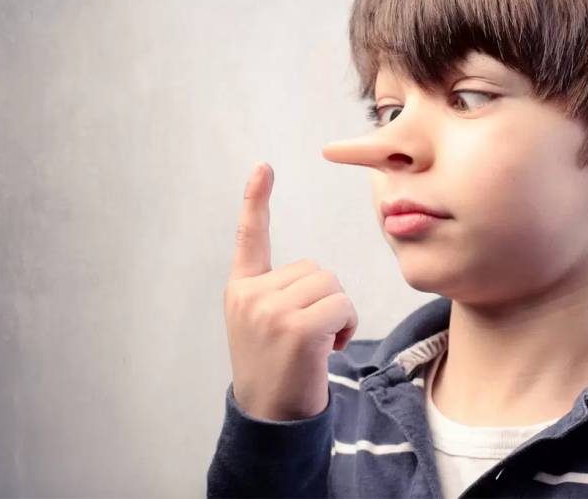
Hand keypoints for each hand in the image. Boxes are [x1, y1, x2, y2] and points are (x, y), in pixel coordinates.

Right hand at [222, 162, 357, 420]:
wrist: (270, 420)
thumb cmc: (278, 372)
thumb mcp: (263, 326)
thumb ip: (278, 295)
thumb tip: (318, 279)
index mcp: (241, 290)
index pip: (249, 237)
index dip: (255, 200)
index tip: (263, 167)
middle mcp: (250, 295)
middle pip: (315, 268)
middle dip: (325, 300)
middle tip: (310, 337)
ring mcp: (269, 310)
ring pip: (332, 285)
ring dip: (338, 314)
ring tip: (318, 345)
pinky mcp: (295, 327)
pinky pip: (342, 305)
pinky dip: (346, 326)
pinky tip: (329, 350)